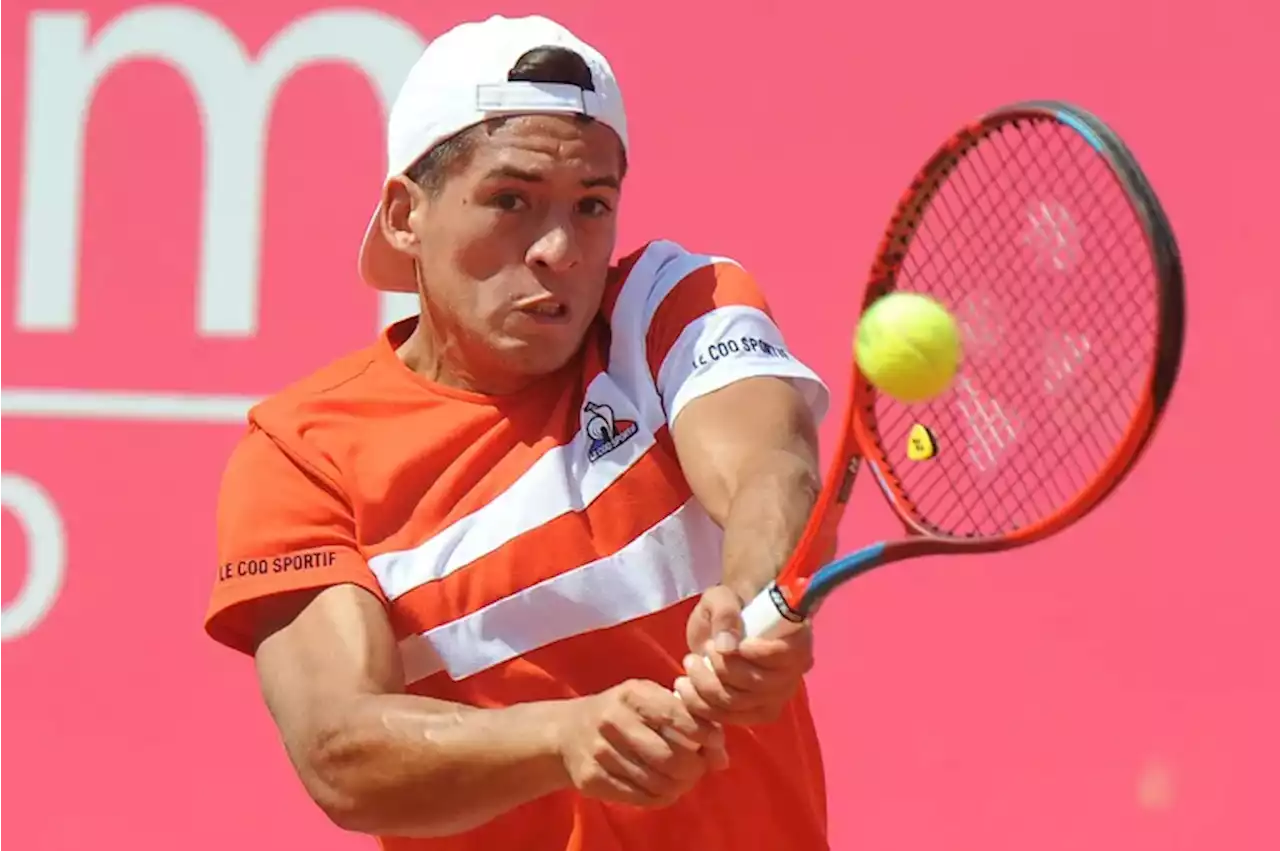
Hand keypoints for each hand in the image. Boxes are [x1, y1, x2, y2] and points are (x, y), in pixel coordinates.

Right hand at [557, 679, 727, 807]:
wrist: (567, 732)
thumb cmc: (623, 713)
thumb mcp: (651, 702)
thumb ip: (688, 721)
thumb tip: (721, 757)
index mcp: (633, 694)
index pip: (678, 716)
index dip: (704, 734)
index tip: (714, 743)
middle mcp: (613, 719)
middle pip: (671, 756)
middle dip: (694, 767)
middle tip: (698, 768)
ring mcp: (599, 750)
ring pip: (657, 781)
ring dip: (679, 786)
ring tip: (682, 780)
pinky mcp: (591, 778)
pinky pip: (639, 797)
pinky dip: (660, 797)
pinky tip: (663, 789)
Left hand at [675, 584, 813, 725]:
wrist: (725, 626)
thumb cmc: (730, 606)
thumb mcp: (723, 597)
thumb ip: (725, 613)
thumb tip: (727, 645)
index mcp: (796, 639)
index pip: (789, 654)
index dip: (761, 653)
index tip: (732, 643)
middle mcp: (793, 673)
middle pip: (760, 684)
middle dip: (723, 669)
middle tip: (702, 649)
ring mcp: (776, 697)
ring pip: (741, 704)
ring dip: (707, 686)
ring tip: (689, 663)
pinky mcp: (755, 713)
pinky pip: (730, 718)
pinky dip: (703, 706)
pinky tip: (686, 687)